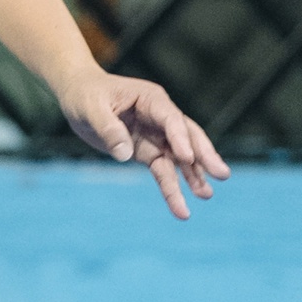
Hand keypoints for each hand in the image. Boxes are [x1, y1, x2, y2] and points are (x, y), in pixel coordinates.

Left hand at [58, 67, 228, 220]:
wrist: (80, 95)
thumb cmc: (86, 96)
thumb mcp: (91, 108)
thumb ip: (108, 129)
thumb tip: (124, 155)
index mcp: (151, 99)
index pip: (172, 119)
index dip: (180, 138)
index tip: (187, 158)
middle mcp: (160, 117)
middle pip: (188, 137)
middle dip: (204, 156)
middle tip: (221, 174)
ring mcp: (157, 135)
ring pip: (180, 158)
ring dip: (194, 176)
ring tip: (206, 195)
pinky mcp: (148, 151)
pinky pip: (164, 171)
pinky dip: (173, 187)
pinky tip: (182, 207)